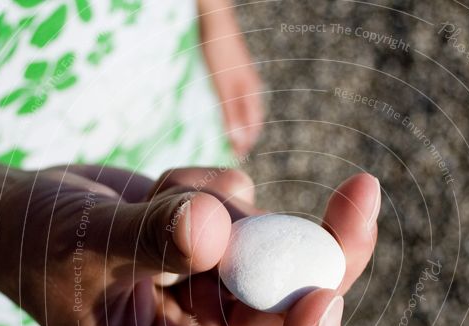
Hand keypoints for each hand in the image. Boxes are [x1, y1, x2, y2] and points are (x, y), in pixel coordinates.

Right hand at [0, 166, 378, 325]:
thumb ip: (144, 237)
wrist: (26, 213)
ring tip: (155, 193)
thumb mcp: (78, 242)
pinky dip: (221, 186)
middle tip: (358, 198)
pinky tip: (160, 187)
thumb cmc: (35, 244)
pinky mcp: (232, 253)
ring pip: (286, 260)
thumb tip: (215, 228)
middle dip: (329, 264)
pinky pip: (259, 214)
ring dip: (238, 211)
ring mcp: (225, 298)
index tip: (322, 301)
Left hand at [199, 1, 263, 154]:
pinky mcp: (235, 74)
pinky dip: (233, 112)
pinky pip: (237, 99)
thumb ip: (231, 115)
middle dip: (244, 137)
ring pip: (245, 110)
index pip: (253, 128)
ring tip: (229, 137)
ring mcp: (244, 80)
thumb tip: (238, 142)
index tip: (236, 159)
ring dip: (239, 125)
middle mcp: (251, 89)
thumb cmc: (218, 55)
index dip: (245, 144)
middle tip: (232, 153)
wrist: (215, 23)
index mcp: (251, 95)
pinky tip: (224, 112)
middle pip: (252, 120)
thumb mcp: (223, 89)